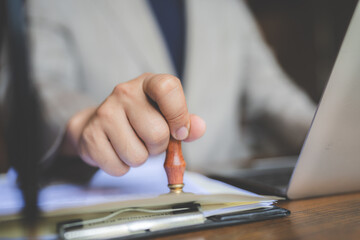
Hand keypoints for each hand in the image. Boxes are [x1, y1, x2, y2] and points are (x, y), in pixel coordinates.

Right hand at [61, 73, 205, 175]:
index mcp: (148, 82)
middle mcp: (124, 92)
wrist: (99, 124)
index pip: (167, 88)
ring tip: (132, 144)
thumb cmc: (139, 119)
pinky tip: (117, 151)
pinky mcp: (91, 135)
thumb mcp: (165, 114)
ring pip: (138, 156)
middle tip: (148, 139)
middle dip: (158, 146)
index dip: (178, 115)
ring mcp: (105, 112)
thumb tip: (199, 128)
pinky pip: (119, 168)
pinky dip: (122, 167)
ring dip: (140, 158)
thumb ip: (185, 122)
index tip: (179, 132)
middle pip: (157, 134)